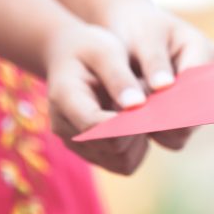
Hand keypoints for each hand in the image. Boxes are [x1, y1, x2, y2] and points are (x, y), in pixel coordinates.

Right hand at [46, 23, 150, 174]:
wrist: (70, 58)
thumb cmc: (90, 50)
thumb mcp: (105, 51)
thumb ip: (120, 77)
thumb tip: (137, 106)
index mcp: (65, 99)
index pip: (97, 126)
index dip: (128, 121)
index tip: (148, 105)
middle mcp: (66, 130)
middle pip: (116, 149)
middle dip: (139, 129)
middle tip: (148, 103)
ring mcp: (78, 146)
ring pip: (124, 162)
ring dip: (141, 141)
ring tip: (140, 111)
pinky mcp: (93, 154)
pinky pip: (125, 164)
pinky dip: (138, 147)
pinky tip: (137, 122)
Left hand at [104, 1, 213, 149]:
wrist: (127, 30)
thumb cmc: (135, 27)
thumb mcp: (143, 37)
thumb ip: (154, 61)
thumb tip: (164, 87)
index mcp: (203, 50)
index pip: (200, 85)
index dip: (180, 103)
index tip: (151, 112)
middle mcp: (207, 78)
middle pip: (197, 114)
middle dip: (168, 121)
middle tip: (136, 124)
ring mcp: (196, 98)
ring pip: (184, 130)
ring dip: (160, 131)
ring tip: (133, 123)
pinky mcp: (181, 114)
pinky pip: (172, 135)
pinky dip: (154, 133)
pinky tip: (134, 126)